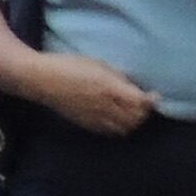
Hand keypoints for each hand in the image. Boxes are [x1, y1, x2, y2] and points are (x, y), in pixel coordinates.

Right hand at [35, 54, 157, 135]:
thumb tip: (132, 87)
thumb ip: (117, 77)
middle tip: (143, 104)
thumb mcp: (97, 63)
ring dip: (132, 122)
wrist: (41, 80)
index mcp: (109, 88)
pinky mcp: (86, 124)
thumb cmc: (68, 65)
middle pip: (136, 118)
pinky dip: (118, 127)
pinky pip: (110, 132)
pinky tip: (116, 119)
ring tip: (131, 113)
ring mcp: (95, 117)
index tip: (154, 95)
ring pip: (125, 128)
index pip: (140, 102)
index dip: (152, 100)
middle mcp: (105, 106)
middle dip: (144, 112)